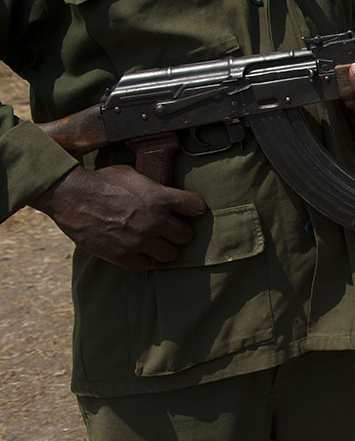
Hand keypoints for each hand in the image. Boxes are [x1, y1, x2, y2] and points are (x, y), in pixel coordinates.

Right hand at [32, 166, 207, 269]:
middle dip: (179, 233)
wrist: (71, 196)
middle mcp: (155, 221)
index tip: (190, 211)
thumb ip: (153, 187)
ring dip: (165, 250)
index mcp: (161, 198)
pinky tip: (137, 253)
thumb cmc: (100, 181)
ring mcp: (140, 240)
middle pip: (186, 236)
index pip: (196, 207)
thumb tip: (163, 191)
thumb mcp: (133, 175)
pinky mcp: (123, 255)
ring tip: (156, 245)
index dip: (194, 209)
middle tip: (170, 232)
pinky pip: (146, 266)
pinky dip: (143, 260)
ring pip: (170, 255)